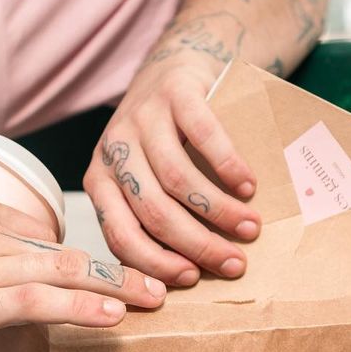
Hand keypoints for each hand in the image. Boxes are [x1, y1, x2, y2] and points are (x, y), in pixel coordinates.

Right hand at [0, 179, 165, 337]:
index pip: (37, 236)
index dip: (76, 260)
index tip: (106, 277)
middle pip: (64, 253)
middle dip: (116, 270)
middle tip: (157, 281)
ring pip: (62, 274)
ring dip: (115, 290)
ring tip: (154, 301)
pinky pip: (35, 304)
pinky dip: (78, 309)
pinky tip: (111, 318)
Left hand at [82, 54, 259, 285]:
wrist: (172, 71)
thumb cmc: (162, 142)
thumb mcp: (142, 182)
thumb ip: (150, 221)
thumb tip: (188, 276)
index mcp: (100, 182)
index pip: (121, 235)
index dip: (156, 263)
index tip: (192, 280)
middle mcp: (114, 150)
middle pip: (153, 212)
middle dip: (197, 245)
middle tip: (234, 264)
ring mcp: (142, 118)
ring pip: (177, 179)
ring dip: (219, 211)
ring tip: (250, 228)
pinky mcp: (175, 92)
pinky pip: (203, 135)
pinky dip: (228, 165)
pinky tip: (248, 186)